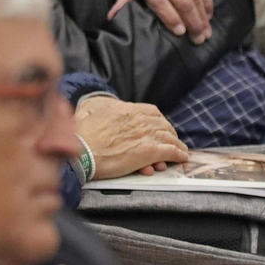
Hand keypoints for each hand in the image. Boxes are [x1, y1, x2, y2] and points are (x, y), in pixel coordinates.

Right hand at [74, 96, 188, 178]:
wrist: (82, 150)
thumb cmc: (83, 135)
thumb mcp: (94, 113)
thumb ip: (106, 112)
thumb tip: (101, 107)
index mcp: (128, 110)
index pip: (152, 112)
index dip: (160, 120)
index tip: (161, 126)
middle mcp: (141, 120)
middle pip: (163, 125)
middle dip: (170, 133)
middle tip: (172, 140)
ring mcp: (146, 135)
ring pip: (170, 138)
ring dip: (177, 145)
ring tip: (181, 150)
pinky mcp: (149, 151)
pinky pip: (171, 151)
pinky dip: (179, 154)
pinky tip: (182, 157)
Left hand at [114, 0, 212, 42]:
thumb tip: (111, 18)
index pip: (160, 2)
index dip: (171, 18)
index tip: (180, 32)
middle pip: (181, 2)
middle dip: (192, 22)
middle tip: (199, 39)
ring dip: (202, 16)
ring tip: (206, 32)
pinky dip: (207, 2)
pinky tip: (209, 15)